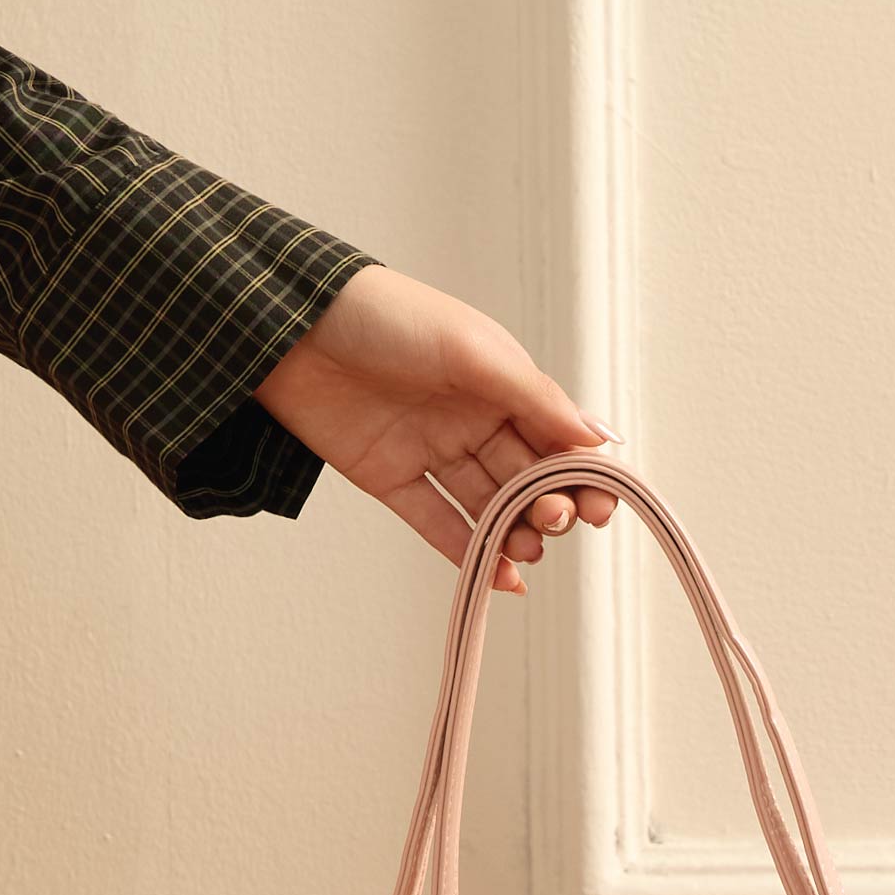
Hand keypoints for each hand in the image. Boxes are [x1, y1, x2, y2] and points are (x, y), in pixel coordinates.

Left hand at [251, 262, 622, 591]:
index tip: (602, 506)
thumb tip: (597, 439)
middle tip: (555, 520)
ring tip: (529, 549)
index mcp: (499, 381)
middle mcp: (471, 417)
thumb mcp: (473, 350)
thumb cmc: (388, 317)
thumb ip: (533, 398)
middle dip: (549, 503)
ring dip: (515, 530)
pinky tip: (501, 577)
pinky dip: (470, 551)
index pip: (556, 434)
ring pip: (488, 502)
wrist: (292, 325)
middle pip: (526, 473)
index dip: (582, 472)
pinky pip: (438, 522)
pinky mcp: (389, 477)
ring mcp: (430, 449)